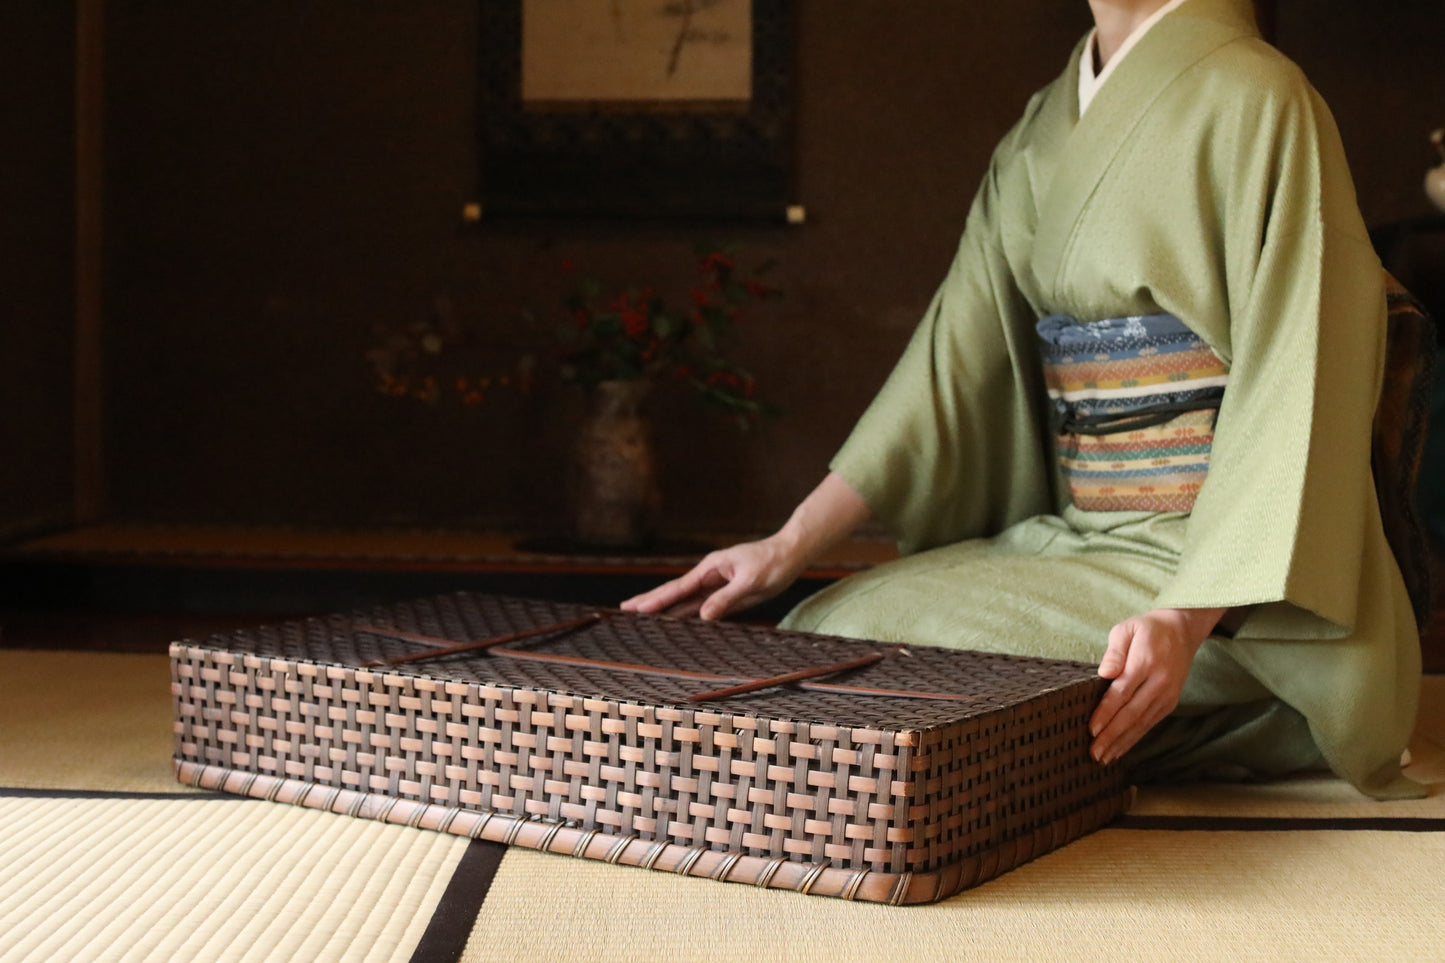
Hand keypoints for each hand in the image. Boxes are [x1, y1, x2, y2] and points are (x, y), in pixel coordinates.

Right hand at [620, 535, 807, 620]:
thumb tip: (702, 615)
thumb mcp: (750, 582)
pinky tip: (674, 620)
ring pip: (685, 599)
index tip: (636, 607)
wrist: (790, 554)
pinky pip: (701, 605)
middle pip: (674, 591)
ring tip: (641, 616)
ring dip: (665, 608)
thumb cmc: (772, 563)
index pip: (679, 587)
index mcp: (711, 568)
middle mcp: (709, 575)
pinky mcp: (726, 593)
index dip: (657, 599)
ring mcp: (716, 584)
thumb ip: (726, 598)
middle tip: (625, 610)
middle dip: (650, 601)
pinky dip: (685, 613)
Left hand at [1089, 607, 1225, 765]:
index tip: (1092, 730)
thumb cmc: (1147, 629)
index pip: (1122, 692)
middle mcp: (1160, 682)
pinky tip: (1121, 749)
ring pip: (1142, 723)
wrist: (1182, 630)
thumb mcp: (1127, 629)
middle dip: (1112, 736)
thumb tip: (1105, 674)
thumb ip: (1114, 651)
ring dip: (1122, 742)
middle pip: (1132, 713)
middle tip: (1094, 753)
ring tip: (1104, 758)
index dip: (1106, 713)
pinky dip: (1135, 738)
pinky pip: (1150, 723)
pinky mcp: (1170, 702)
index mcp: (1146, 662)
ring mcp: (1167, 694)